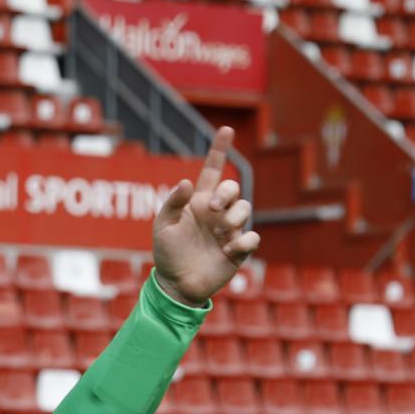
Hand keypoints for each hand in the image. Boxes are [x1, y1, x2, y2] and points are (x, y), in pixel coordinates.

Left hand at [150, 126, 260, 306]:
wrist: (176, 283)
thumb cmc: (168, 253)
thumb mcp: (163, 226)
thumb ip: (173, 203)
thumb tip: (187, 183)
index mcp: (199, 201)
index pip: (213, 170)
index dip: (219, 149)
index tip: (226, 130)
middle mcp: (217, 212)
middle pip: (233, 188)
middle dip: (226, 193)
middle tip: (212, 208)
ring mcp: (229, 229)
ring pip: (245, 208)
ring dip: (234, 216)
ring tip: (219, 232)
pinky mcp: (238, 249)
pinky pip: (252, 237)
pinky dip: (242, 240)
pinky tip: (227, 249)